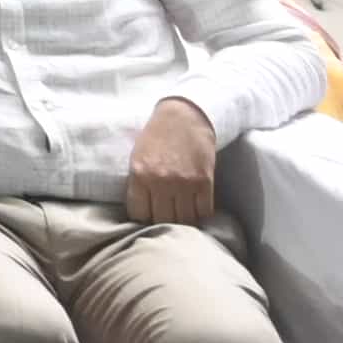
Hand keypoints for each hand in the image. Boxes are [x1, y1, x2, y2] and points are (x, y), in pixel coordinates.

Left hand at [124, 95, 220, 228]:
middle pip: (162, 221)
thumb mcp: (137, 158)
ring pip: (185, 220)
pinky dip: (201, 215)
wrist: (183, 118)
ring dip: (183, 223)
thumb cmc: (156, 137)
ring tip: (181, 219)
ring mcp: (185, 183)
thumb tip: (139, 212)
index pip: (138, 214)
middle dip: (162, 224)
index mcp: (140, 175)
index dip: (143, 219)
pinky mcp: (205, 182)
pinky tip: (196, 211)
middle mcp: (161, 182)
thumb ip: (138, 184)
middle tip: (165, 221)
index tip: (147, 218)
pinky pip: (204, 212)